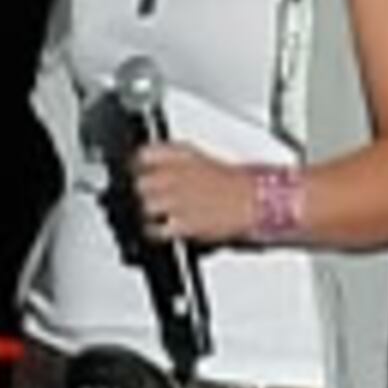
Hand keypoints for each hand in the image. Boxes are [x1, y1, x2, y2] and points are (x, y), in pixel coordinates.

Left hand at [128, 140, 253, 245]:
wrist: (253, 200)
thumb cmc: (228, 181)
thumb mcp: (196, 156)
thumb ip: (168, 155)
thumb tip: (142, 157)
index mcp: (181, 156)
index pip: (143, 155)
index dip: (136, 166)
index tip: (134, 172)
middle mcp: (177, 176)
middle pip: (139, 183)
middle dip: (141, 191)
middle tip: (147, 196)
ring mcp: (179, 201)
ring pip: (145, 206)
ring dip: (146, 211)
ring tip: (153, 214)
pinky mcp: (183, 225)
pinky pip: (155, 230)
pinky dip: (153, 231)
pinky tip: (159, 229)